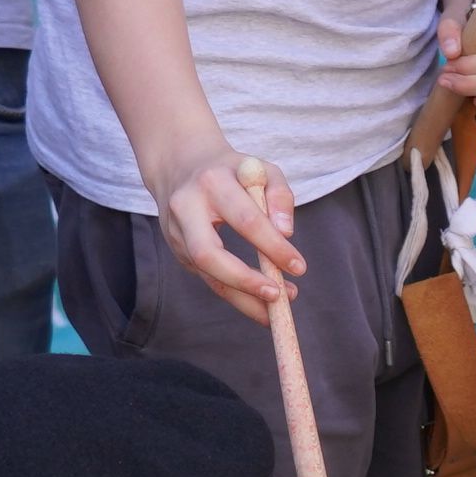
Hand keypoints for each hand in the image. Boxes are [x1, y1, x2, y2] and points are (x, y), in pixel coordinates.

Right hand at [150, 147, 306, 318]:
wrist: (180, 165)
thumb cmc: (231, 170)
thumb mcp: (261, 169)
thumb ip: (279, 195)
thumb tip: (285, 232)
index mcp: (212, 182)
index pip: (246, 220)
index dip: (273, 247)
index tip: (299, 267)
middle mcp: (186, 208)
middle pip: (209, 254)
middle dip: (245, 281)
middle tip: (278, 296)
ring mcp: (176, 232)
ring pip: (207, 274)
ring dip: (242, 299)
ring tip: (274, 311)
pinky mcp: (177, 250)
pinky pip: (209, 278)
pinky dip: (236, 295)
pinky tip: (259, 303)